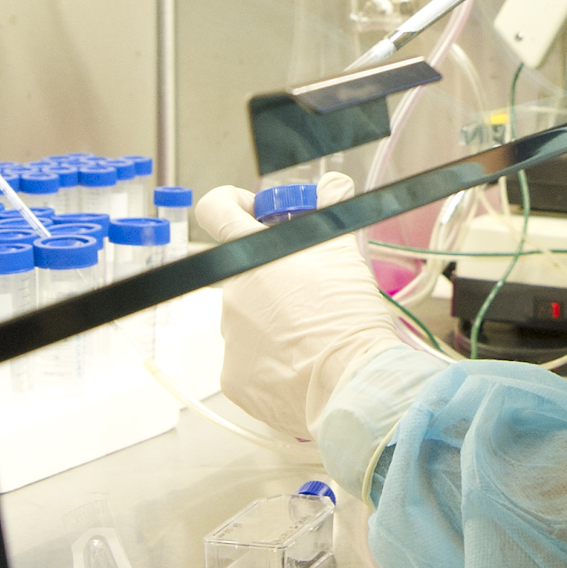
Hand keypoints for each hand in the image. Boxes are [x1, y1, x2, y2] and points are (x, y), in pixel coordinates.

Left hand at [192, 173, 406, 438]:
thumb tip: (332, 183)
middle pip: (245, 277)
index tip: (256, 214)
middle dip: (274, 282)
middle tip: (314, 294)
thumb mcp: (344, 252)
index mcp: (253, 255)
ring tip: (315, 337)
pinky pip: (249, 362)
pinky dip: (271, 363)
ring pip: (249, 322)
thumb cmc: (347, 316)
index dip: (233, 204)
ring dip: (275, 324)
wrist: (350, 384)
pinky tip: (302, 365)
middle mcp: (231, 295)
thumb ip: (331, 211)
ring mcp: (229, 339)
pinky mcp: (233, 379)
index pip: (216, 210)